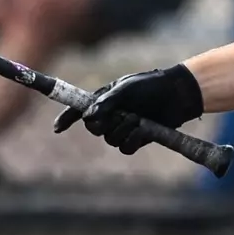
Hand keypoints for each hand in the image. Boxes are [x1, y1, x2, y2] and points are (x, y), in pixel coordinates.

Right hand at [52, 64, 204, 154]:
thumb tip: (89, 118)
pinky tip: (143, 129)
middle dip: (104, 124)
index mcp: (103, 100)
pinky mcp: (136, 139)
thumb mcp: (126, 89)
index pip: (79, 111)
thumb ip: (107, 103)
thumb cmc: (150, 86)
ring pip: (110, 140)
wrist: (176, 95)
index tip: (57, 128)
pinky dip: (132, 139)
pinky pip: (125, 148)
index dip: (66, 119)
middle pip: (93, 129)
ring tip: (138, 118)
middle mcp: (110, 115)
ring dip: (122, 130)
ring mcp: (122, 128)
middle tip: (121, 114)